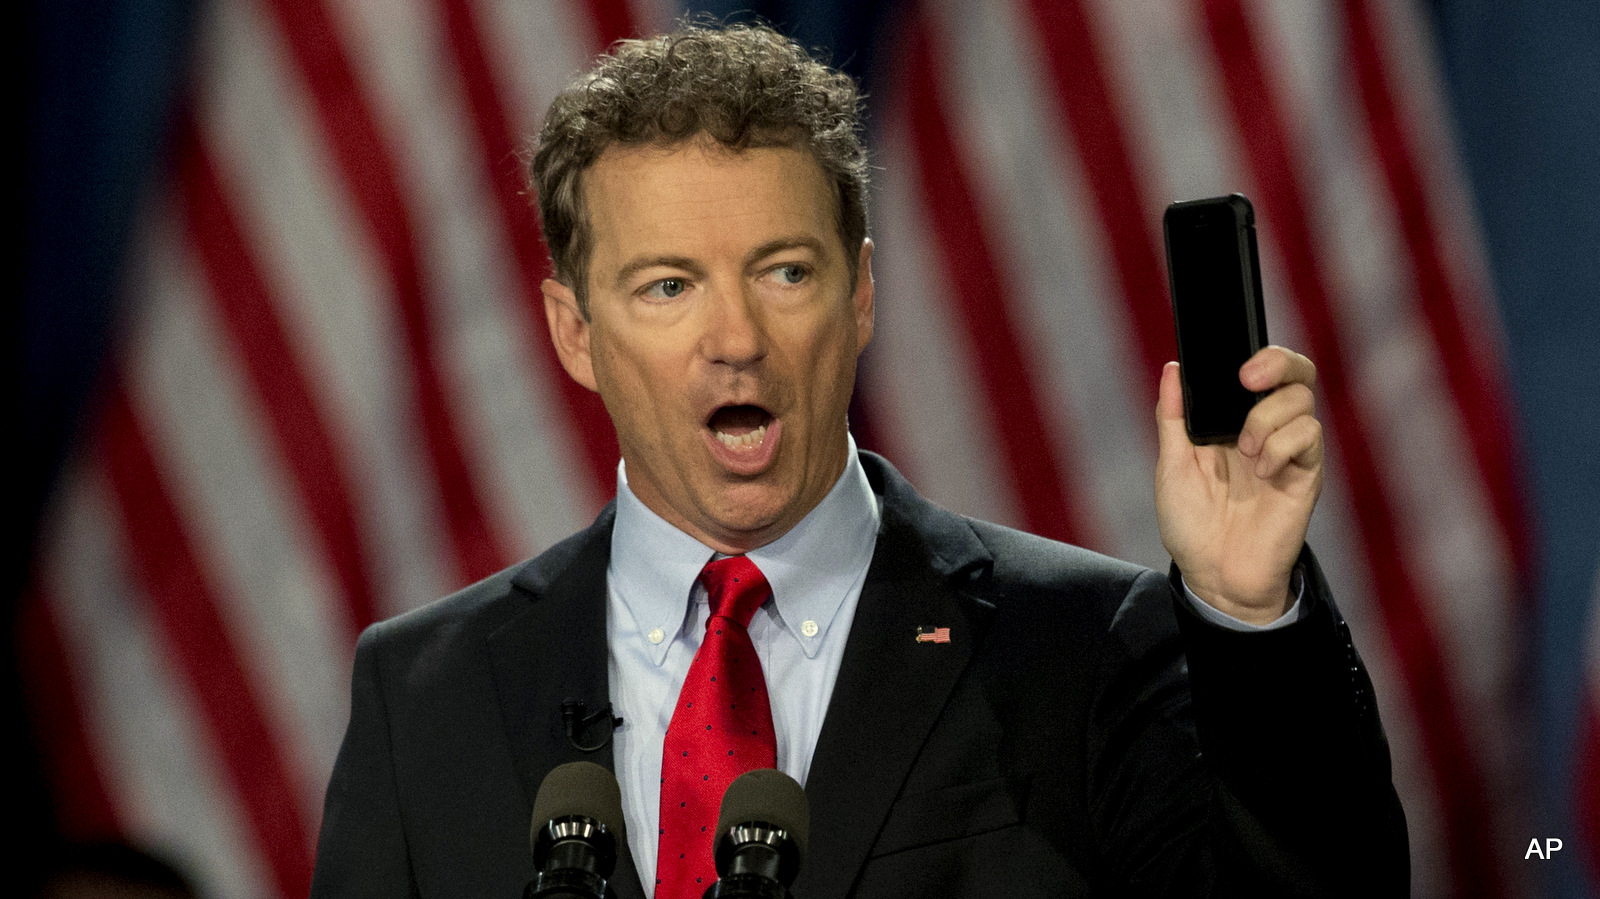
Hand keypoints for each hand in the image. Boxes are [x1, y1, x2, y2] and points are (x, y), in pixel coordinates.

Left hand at [1155, 347, 1323, 624]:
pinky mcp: (1306, 474)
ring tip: (1244, 452)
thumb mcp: (1172, 465)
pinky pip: (1309, 436)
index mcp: (1233, 421)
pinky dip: (1281, 446)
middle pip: (1296, 372)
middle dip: (1276, 362)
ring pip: (1300, 400)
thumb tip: (1172, 369)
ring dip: (1266, 418)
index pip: (1260, 371)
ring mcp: (1288, 450)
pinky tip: (1262, 473)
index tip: (1234, 364)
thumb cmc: (1192, 524)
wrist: (1214, 575)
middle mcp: (1266, 429)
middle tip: (1247, 379)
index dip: (1257, 355)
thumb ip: (1173, 416)